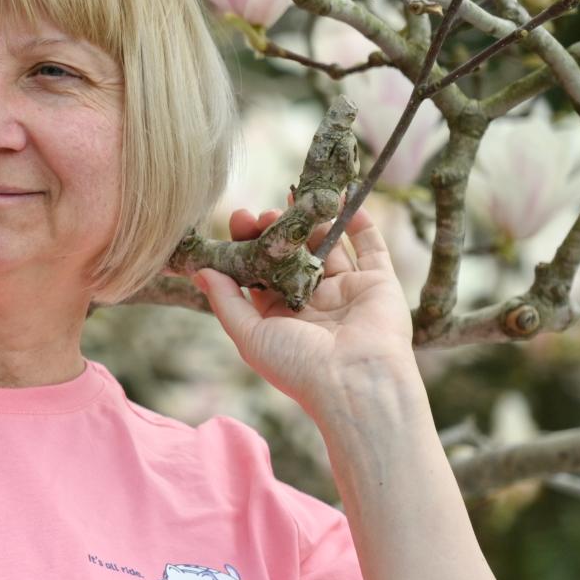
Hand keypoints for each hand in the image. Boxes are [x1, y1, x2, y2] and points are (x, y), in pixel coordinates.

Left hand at [192, 206, 418, 416]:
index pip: (261, 271)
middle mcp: (314, 301)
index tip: (238, 218)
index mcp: (281, 315)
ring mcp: (347, 290)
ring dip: (313, 221)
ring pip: (329, 246)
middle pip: (293, 255)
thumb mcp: (249, 335)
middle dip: (277, 230)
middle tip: (264, 213)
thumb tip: (200, 270)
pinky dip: (358, 221)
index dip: (248, 244)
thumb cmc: (298, 366)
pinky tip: (342, 199)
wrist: (356, 383)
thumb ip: (226, 301)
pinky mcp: (378, 283)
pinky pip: (370, 246)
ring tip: (296, 197)